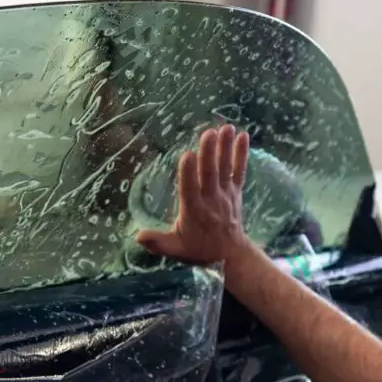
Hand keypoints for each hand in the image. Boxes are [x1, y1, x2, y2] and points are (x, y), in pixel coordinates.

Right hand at [135, 125, 249, 264]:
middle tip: (208, 133)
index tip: (186, 155)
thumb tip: (137, 237)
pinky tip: (243, 136)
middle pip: (210, 174)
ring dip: (225, 147)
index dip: (188, 173)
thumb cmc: (198, 249)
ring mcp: (225, 194)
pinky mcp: (235, 191)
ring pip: (225, 168)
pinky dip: (241, 154)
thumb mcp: (175, 249)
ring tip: (226, 127)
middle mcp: (211, 200)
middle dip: (209, 153)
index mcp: (194, 212)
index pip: (190, 190)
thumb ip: (157, 242)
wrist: (231, 254)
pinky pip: (239, 170)